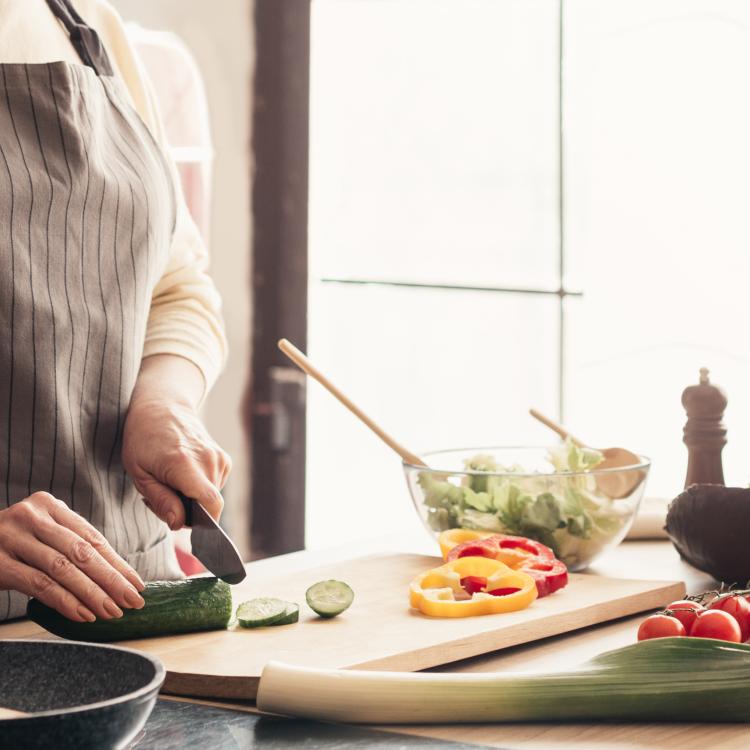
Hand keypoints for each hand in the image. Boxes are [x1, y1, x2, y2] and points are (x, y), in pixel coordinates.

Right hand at [0, 492, 144, 621]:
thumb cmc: (10, 544)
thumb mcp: (40, 535)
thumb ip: (70, 545)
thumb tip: (116, 575)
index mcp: (49, 505)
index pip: (92, 537)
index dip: (117, 563)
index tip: (137, 584)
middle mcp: (32, 516)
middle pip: (82, 552)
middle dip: (111, 579)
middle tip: (132, 601)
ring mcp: (12, 538)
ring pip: (63, 569)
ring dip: (92, 594)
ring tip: (111, 611)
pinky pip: (39, 585)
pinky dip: (65, 601)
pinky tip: (83, 614)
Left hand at [122, 394, 230, 530]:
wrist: (163, 406)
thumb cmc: (144, 438)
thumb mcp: (139, 473)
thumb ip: (160, 500)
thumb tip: (179, 523)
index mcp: (184, 463)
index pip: (210, 503)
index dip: (206, 525)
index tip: (192, 533)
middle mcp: (208, 460)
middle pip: (208, 505)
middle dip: (187, 513)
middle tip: (162, 500)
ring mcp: (219, 457)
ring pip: (211, 498)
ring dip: (192, 500)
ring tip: (171, 484)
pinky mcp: (224, 459)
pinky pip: (214, 487)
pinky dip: (199, 489)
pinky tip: (184, 476)